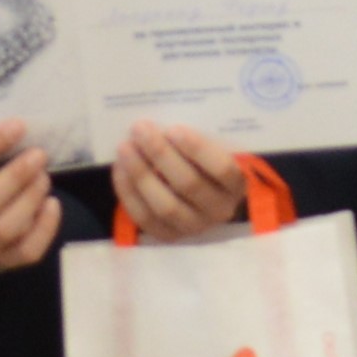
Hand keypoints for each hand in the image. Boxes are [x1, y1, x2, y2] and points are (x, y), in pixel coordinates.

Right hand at [0, 119, 62, 274]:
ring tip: (44, 177)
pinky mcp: (7, 260)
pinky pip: (29, 250)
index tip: (19, 124)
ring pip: (6, 228)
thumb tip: (22, 126)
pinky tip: (53, 204)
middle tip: (39, 155)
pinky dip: (46, 226)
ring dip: (31, 198)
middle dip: (15, 176)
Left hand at [108, 121, 250, 242]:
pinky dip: (129, 192)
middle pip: (188, 184)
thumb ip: (197, 138)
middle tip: (140, 130)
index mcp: (236, 185)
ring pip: (165, 205)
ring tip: (125, 147)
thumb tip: (164, 121)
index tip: (173, 129)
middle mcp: (218, 210)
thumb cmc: (205, 162)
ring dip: (141, 173)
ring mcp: (193, 227)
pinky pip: (145, 217)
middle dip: (160, 154)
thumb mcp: (213, 149)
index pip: (222, 169)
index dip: (197, 150)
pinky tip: (120, 168)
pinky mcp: (168, 236)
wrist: (200, 195)